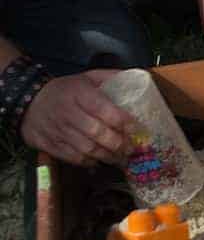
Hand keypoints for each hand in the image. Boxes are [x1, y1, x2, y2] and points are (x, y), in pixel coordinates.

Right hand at [19, 70, 133, 166]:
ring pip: (85, 149)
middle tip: (132, 149)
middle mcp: (68, 113)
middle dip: (118, 143)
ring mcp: (57, 131)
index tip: (137, 129)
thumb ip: (111, 77)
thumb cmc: (65, 89)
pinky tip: (100, 161)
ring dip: (106, 156)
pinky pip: (71, 158)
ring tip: (121, 158)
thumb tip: (138, 79)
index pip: (104, 110)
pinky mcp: (48, 144)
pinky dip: (88, 162)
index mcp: (80, 94)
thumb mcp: (87, 76)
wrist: (29, 101)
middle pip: (97, 133)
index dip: (123, 121)